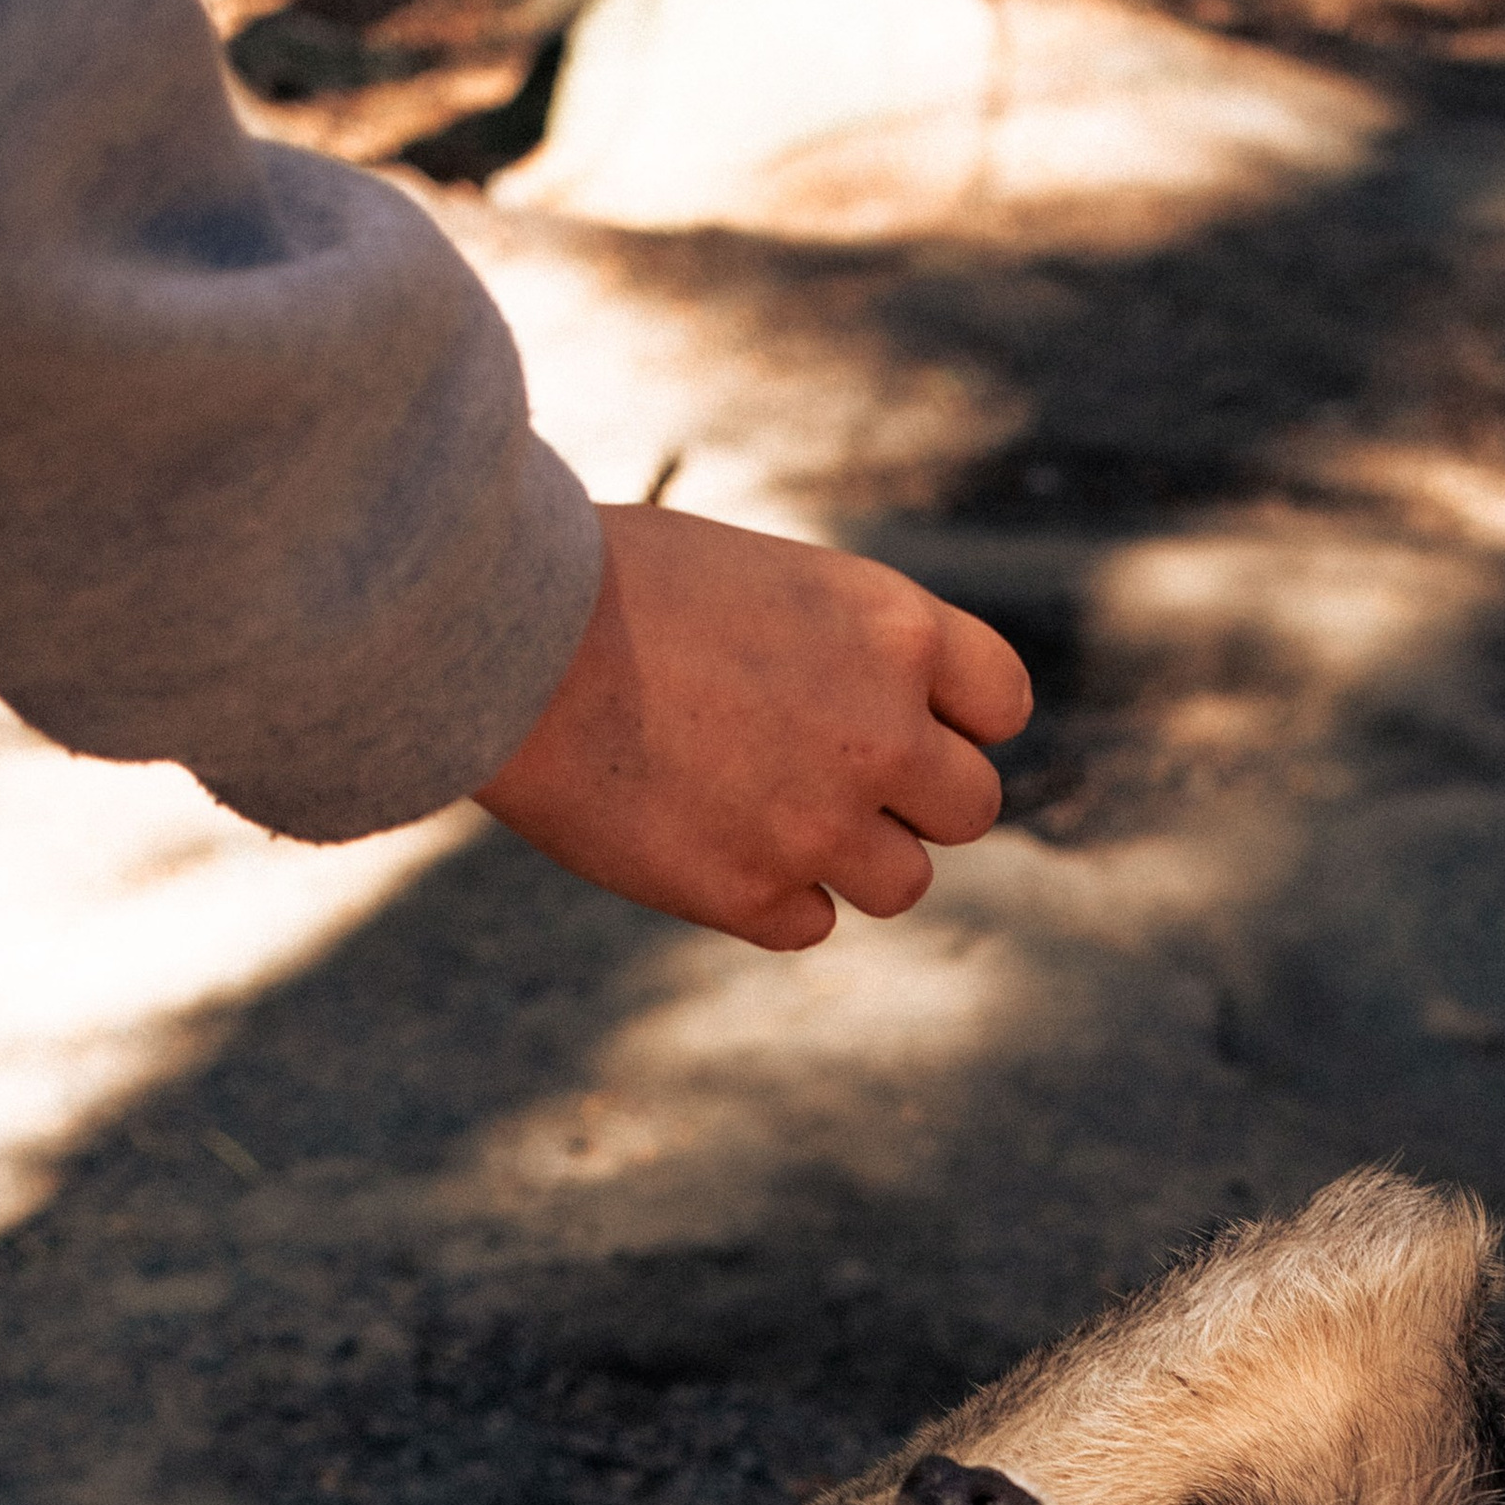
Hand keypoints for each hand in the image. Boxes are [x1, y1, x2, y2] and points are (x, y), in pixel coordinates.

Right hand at [475, 502, 1032, 948]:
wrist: (502, 639)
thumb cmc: (610, 584)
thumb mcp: (762, 580)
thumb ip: (843, 651)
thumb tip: (891, 718)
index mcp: (891, 629)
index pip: (1002, 705)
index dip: (957, 718)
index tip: (905, 718)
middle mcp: (879, 731)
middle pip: (970, 808)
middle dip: (912, 798)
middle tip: (831, 774)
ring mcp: (820, 823)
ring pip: (902, 883)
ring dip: (848, 858)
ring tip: (760, 807)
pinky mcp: (750, 895)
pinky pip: (809, 924)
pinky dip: (770, 898)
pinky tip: (704, 840)